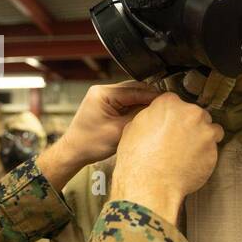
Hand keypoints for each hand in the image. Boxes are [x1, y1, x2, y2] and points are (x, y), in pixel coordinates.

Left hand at [37, 81, 158, 190]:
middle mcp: (102, 90)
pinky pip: (124, 102)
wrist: (73, 152)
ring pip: (130, 95)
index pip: (134, 90)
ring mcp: (102, 97)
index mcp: (103, 93)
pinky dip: (134, 107)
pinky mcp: (105, 104)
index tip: (167, 101)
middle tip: (165, 106)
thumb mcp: (119, 131)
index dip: (153, 96)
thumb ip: (138, 116)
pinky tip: (143, 115)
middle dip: (149, 98)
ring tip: (156, 111)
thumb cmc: (90, 144)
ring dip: (142, 102)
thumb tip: (155, 108)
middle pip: (133, 89)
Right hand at [109, 93, 221, 222]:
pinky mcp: (214, 148)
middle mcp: (190, 112)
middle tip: (179, 140)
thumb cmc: (138, 160)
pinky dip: (207, 153)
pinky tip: (193, 161)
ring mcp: (204, 130)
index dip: (172, 115)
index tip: (172, 124)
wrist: (150, 184)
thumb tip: (154, 119)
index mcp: (168, 103)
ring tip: (189, 152)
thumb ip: (150, 117)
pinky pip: (214, 147)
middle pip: (195, 114)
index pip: (174, 102)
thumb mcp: (133, 128)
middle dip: (189, 125)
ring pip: (210, 128)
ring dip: (202, 137)